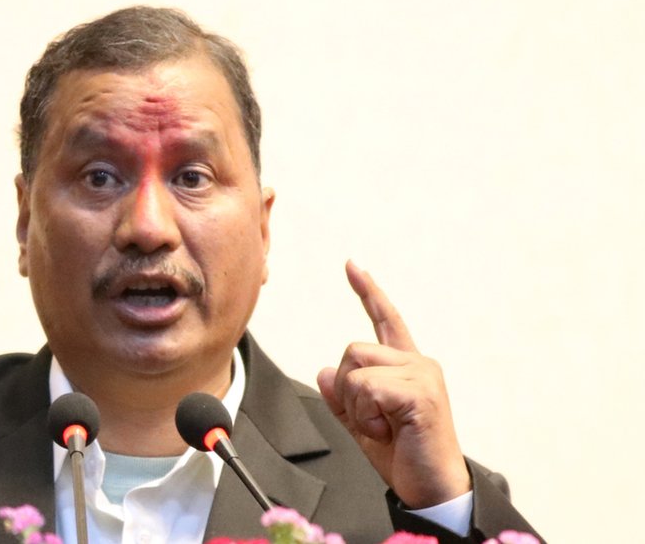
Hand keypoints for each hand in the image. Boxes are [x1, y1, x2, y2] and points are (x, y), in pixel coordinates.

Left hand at [317, 260, 469, 508]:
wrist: (431, 490)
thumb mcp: (362, 426)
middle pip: (352, 350)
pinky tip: (389, 431)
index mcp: (407, 366)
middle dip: (347, 390)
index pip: (385, 320)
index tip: (352, 265)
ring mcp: (422, 375)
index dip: (368, 291)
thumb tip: (325, 370)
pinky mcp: (420, 392)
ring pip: (355, 369)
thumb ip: (343, 398)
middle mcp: (418, 363)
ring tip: (384, 427)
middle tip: (373, 422)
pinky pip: (366, 388)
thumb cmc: (403, 458)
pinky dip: (366, 415)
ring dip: (356, 405)